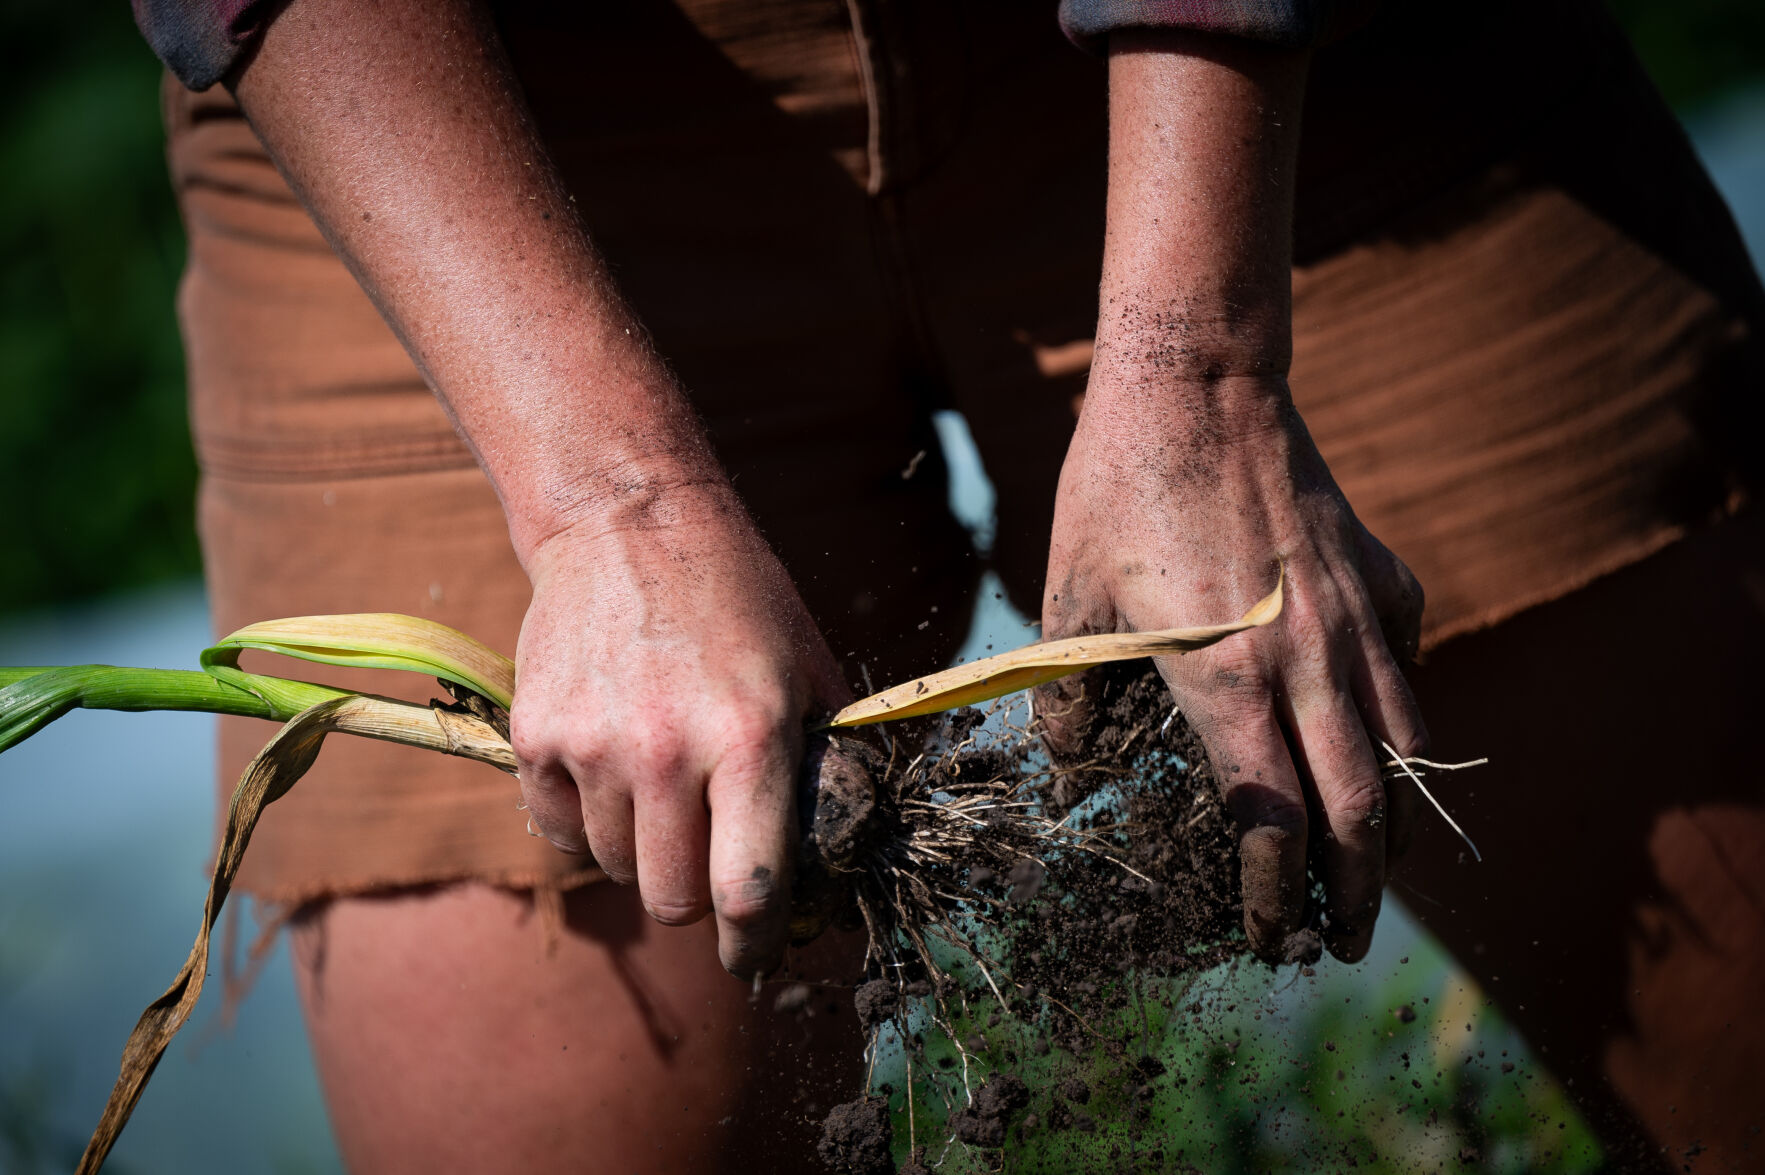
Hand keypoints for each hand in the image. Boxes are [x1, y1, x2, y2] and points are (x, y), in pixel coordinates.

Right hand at [509, 480, 846, 976]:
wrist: (627, 524)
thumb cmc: (736, 598)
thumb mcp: (808, 668)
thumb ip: (828, 759)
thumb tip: (843, 848)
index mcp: (749, 739)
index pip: (746, 891)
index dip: (754, 943)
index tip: (754, 955)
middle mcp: (668, 751)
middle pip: (671, 900)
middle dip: (694, 899)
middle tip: (706, 863)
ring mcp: (593, 746)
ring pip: (614, 868)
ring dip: (641, 852)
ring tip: (661, 787)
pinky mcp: (536, 736)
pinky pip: (558, 831)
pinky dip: (584, 823)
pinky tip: (610, 771)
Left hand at [1041, 372, 1427, 962]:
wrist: (1196, 378)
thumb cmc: (1114, 489)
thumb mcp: (1069, 601)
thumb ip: (1070, 700)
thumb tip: (1067, 778)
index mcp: (1225, 678)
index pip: (1270, 822)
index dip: (1272, 896)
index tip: (1267, 940)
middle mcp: (1308, 661)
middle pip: (1362, 811)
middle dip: (1360, 893)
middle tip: (1345, 941)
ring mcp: (1359, 619)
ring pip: (1408, 752)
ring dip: (1396, 825)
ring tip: (1376, 867)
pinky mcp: (1384, 578)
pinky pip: (1406, 671)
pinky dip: (1399, 719)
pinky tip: (1371, 731)